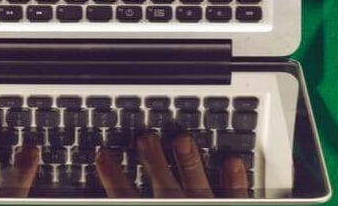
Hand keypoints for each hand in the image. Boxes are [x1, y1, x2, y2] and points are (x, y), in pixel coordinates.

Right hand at [94, 133, 249, 198]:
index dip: (113, 176)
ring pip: (197, 186)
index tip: (102, 155)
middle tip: (145, 137)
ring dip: (189, 162)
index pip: (126, 198)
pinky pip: (235, 197)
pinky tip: (233, 161)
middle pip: (163, 186)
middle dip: (153, 160)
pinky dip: (235, 181)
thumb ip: (129, 200)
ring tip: (182, 139)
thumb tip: (114, 194)